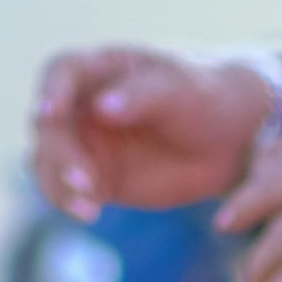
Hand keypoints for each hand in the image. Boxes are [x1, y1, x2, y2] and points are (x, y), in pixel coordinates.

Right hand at [30, 46, 270, 218]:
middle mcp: (86, 103)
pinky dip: (69, 202)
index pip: (62, 71)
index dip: (50, 92)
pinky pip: (66, 190)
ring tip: (90, 205)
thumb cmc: (208, 99)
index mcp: (104, 69)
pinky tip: (91, 213)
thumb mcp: (183, 89)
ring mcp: (88, 143)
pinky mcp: (97, 178)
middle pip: (48, 124)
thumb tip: (102, 107)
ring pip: (48, 160)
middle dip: (60, 153)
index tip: (51, 114)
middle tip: (85, 182)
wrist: (233, 140)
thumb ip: (143, 95)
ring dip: (58, 182)